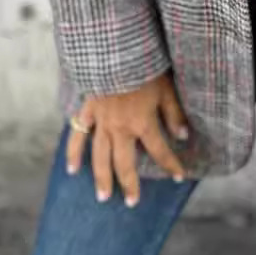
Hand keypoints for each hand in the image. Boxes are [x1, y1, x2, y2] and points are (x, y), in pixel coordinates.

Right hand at [66, 70, 189, 205]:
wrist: (116, 51)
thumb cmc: (145, 67)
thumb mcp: (166, 89)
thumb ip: (174, 114)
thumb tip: (183, 136)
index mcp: (142, 123)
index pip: (159, 151)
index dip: (171, 165)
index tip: (179, 177)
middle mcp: (120, 128)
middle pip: (125, 163)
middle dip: (130, 184)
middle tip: (132, 203)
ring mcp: (101, 122)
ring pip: (100, 157)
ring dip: (102, 178)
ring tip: (103, 197)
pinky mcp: (88, 111)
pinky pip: (78, 136)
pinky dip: (73, 154)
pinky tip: (72, 170)